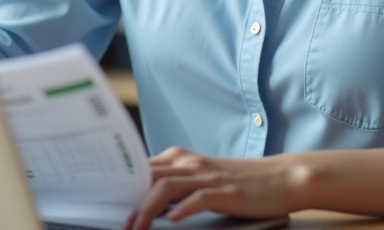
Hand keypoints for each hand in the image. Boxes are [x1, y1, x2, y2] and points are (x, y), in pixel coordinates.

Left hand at [123, 147, 299, 229]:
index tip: (103, 200)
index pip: (141, 168)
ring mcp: (208, 176)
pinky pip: (199, 197)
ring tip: (135, 228)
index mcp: (181, 159)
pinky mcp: (225, 190)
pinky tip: (175, 219)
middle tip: (114, 222)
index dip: (120, 183)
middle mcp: (190, 163)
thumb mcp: (202, 179)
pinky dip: (184, 208)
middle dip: (126, 199)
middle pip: (148, 176)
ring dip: (147, 208)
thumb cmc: (239, 182)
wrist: (280, 179)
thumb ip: (174, 185)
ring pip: (166, 186)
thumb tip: (144, 202)